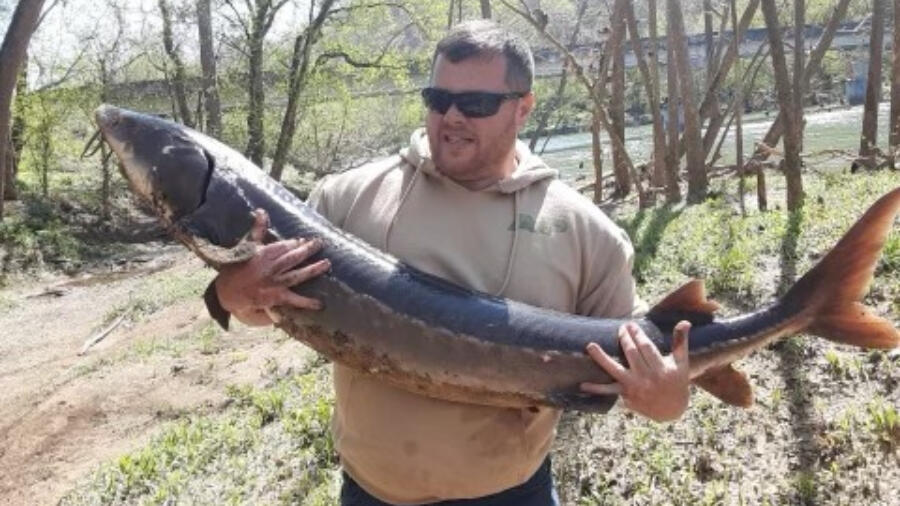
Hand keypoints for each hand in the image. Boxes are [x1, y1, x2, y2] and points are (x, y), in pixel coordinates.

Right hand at [215, 209, 330, 325]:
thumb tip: (262, 211)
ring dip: (313, 270)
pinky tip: (319, 304)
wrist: (228, 292)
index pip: (283, 246)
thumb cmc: (238, 268)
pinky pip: (294, 300)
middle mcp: (270, 268)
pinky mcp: (276, 297)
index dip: (295, 243)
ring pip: (297, 275)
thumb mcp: (247, 246)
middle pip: (292, 257)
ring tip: (327, 263)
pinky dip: (307, 302)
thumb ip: (258, 230)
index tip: (304, 240)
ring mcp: (275, 283)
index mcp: (263, 254)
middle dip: (307, 250)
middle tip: (320, 243)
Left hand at [581, 320, 690, 421]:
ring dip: (601, 357)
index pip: (646, 347)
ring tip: (590, 346)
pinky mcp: (626, 395)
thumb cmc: (677, 382)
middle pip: (631, 354)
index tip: (631, 325)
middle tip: (621, 328)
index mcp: (661, 368)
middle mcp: (647, 377)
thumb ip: (680, 342)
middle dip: (625, 338)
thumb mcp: (681, 363)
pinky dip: (595, 389)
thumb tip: (685, 321)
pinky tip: (582, 385)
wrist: (672, 410)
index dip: (637, 334)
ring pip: (615, 369)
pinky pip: (609, 391)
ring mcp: (634, 387)